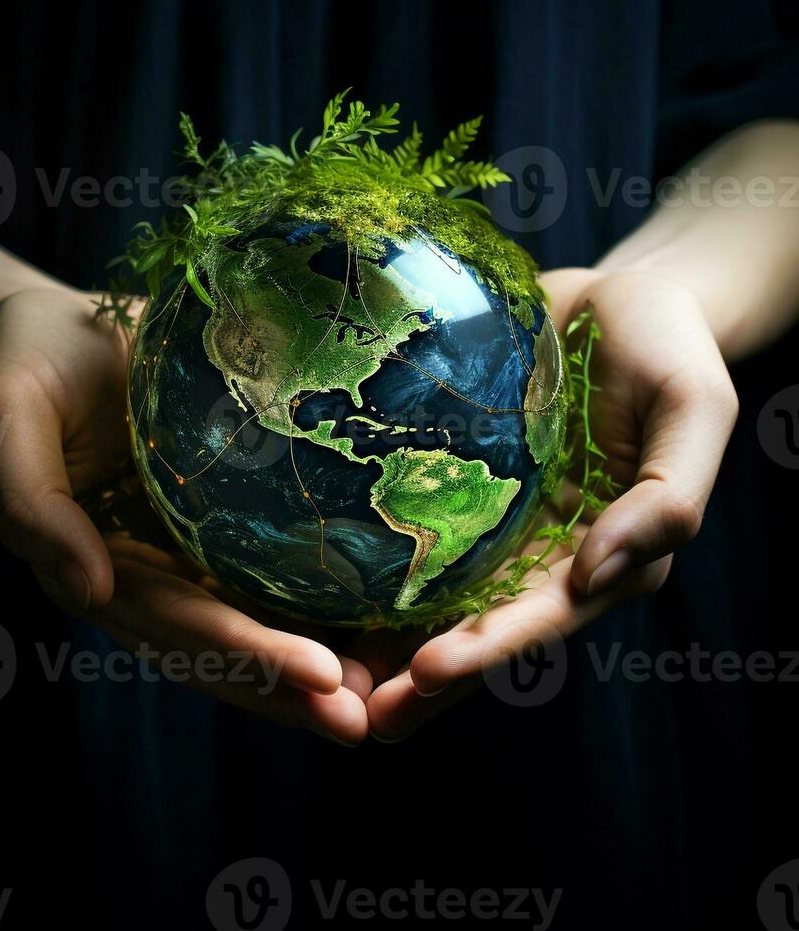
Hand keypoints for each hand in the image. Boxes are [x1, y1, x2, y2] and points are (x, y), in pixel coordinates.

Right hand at [0, 284, 368, 742]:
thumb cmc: (30, 363)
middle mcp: (142, 574)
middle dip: (288, 688)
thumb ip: (33, 506)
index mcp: (92, 566)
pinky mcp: (210, 518)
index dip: (247, 655)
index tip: (322, 677)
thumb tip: (90, 593)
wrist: (54, 326)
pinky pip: (260, 569)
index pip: (177, 625)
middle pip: (220, 646)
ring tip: (378, 696)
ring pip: (246, 620)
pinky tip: (364, 626)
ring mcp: (179, 551)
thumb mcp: (10, 419)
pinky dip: (308, 606)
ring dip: (306, 666)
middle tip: (364, 719)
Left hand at [360, 268, 738, 740]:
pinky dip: (379, 574)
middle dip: (426, 679)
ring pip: (443, 599)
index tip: (426, 673)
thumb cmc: (667, 347)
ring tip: (327, 682)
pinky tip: (326, 597)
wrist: (614, 300)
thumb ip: (666, 497)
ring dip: (391, 646)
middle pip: (483, 628)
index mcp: (609, 552)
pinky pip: (420, 538)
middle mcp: (550, 553)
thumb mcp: (691, 410)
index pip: (544, 615)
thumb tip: (597, 574)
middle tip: (361, 717)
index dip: (489, 649)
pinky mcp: (465, 488)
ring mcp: (502, 525)